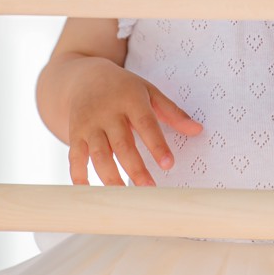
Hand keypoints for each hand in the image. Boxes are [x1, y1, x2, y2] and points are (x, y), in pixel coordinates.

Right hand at [66, 58, 202, 186]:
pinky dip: (79, 175)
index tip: (169, 164)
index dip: (157, 144)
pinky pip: (75, 157)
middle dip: (135, 168)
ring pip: (98, 154)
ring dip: (110, 177)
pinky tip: (88, 193)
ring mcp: (89, 124)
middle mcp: (108, 112)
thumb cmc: (123, 88)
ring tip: (123, 198)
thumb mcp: (149, 91)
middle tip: (150, 188)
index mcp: (131, 99)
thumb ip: (172, 112)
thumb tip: (198, 130)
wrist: (84, 77)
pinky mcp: (75, 134)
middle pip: (122, 144)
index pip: (146, 123)